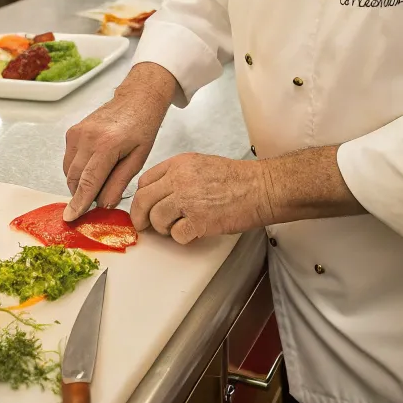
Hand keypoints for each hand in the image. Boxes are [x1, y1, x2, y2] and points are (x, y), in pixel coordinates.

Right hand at [63, 63, 176, 220]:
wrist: (135, 99)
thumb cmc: (142, 127)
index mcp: (107, 145)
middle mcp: (87, 138)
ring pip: (69, 171)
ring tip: (99, 182)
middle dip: (81, 195)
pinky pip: (69, 160)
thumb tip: (104, 205)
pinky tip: (94, 168)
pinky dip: (77, 170)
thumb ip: (119, 183)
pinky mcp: (72, 132)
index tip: (70, 218)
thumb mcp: (138, 159)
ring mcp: (77, 133)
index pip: (88, 182)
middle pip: (75, 178)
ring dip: (79, 184)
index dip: (79, 203)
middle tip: (95, 203)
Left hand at [130, 153, 272, 244]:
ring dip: (164, 228)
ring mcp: (187, 200)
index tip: (143, 206)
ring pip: (156, 219)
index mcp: (179, 164)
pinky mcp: (198, 221)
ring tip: (177, 227)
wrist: (261, 188)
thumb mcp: (200, 164)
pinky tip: (192, 232)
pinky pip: (176, 235)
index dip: (141, 197)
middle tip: (144, 226)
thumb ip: (177, 176)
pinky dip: (182, 238)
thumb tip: (159, 194)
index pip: (144, 181)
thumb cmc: (237, 179)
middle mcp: (179, 179)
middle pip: (143, 200)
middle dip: (141, 217)